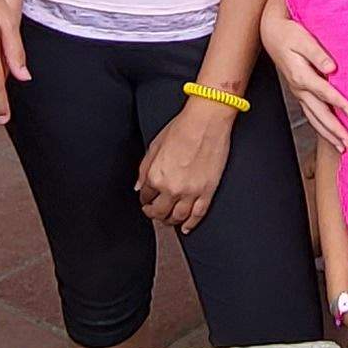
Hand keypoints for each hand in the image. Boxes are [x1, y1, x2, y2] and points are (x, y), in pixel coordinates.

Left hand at [135, 99, 233, 232]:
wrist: (206, 121)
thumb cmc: (182, 128)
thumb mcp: (155, 146)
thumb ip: (144, 169)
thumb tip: (139, 186)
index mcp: (156, 176)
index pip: (146, 196)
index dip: (145, 198)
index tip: (147, 199)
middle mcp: (172, 188)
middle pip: (160, 212)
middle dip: (155, 214)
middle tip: (154, 213)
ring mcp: (191, 192)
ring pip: (178, 217)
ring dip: (171, 221)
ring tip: (168, 220)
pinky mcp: (208, 192)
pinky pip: (198, 214)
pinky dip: (191, 224)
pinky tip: (186, 227)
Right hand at [260, 0, 347, 151]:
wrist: (272, 34)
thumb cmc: (289, 34)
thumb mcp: (303, 39)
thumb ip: (317, 54)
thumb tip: (332, 68)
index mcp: (300, 75)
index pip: (323, 92)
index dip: (338, 102)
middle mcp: (299, 88)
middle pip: (318, 113)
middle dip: (334, 130)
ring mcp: (298, 92)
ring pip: (314, 118)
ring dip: (328, 134)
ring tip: (342, 147)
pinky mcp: (300, 93)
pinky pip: (311, 114)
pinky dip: (321, 127)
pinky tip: (330, 134)